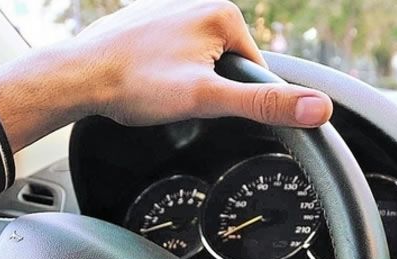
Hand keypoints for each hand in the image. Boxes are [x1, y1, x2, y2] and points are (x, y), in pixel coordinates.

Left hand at [0, 0, 332, 149]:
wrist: (77, 77)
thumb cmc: (136, 84)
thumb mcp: (207, 99)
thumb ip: (263, 104)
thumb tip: (319, 109)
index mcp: (222, 14)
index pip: (252, 71)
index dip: (231, 100)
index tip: (201, 106)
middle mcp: (197, 3)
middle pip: (222, 69)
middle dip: (202, 92)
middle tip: (171, 101)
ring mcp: (169, 12)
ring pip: (193, 66)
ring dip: (177, 86)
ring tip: (151, 91)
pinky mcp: (145, 25)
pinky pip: (167, 59)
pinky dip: (156, 76)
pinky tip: (139, 83)